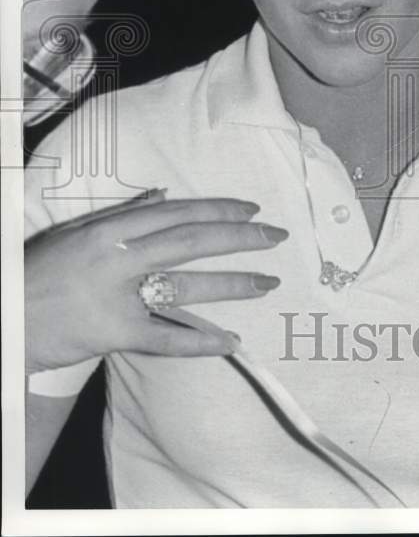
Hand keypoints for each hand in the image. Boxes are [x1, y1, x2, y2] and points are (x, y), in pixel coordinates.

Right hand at [25, 194, 287, 372]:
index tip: (252, 209)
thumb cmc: (41, 270)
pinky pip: (166, 339)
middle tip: (275, 237)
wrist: (8, 316)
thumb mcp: (78, 231)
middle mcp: (120, 256)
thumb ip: (123, 213)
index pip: (178, 212)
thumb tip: (163, 194)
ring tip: (267, 282)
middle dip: (240, 237)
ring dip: (233, 284)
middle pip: (192, 241)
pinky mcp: (116, 334)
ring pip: (187, 285)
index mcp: (112, 228)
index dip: (219, 209)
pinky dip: (200, 342)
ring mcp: (119, 296)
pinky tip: (232, 342)